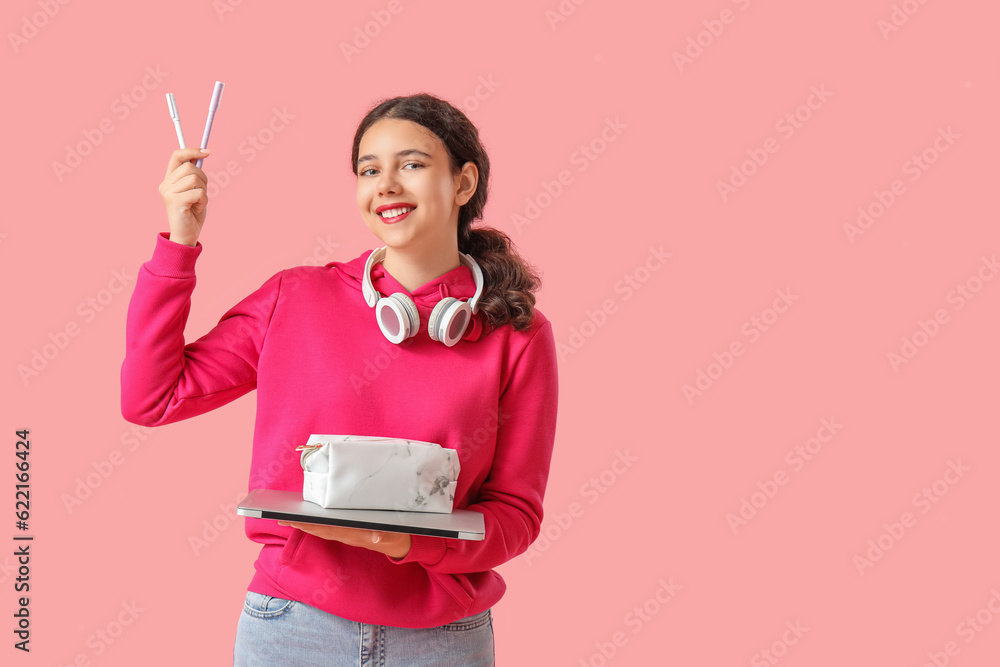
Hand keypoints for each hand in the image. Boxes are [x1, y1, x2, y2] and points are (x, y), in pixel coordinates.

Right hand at [158, 147, 211, 246]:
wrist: (186, 235)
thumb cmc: (192, 213)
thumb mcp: (194, 190)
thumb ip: (194, 175)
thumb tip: (201, 154)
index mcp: (169, 179)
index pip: (177, 156)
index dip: (192, 151)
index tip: (207, 152)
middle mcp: (165, 184)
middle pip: (190, 167)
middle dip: (203, 178)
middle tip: (201, 193)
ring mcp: (168, 192)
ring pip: (195, 178)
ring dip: (204, 191)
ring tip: (198, 203)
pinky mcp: (174, 201)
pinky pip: (198, 192)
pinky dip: (203, 201)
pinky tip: (196, 209)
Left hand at [277, 521, 411, 558]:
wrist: (401, 545)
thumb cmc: (397, 536)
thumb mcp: (395, 535)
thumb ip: (386, 535)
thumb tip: (377, 536)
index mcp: (354, 534)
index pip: (327, 529)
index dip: (310, 525)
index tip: (294, 521)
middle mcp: (347, 535)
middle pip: (319, 530)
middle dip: (301, 525)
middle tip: (281, 520)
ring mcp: (347, 534)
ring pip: (322, 530)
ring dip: (305, 525)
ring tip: (288, 519)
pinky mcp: (349, 531)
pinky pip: (329, 528)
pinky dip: (316, 524)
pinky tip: (308, 519)